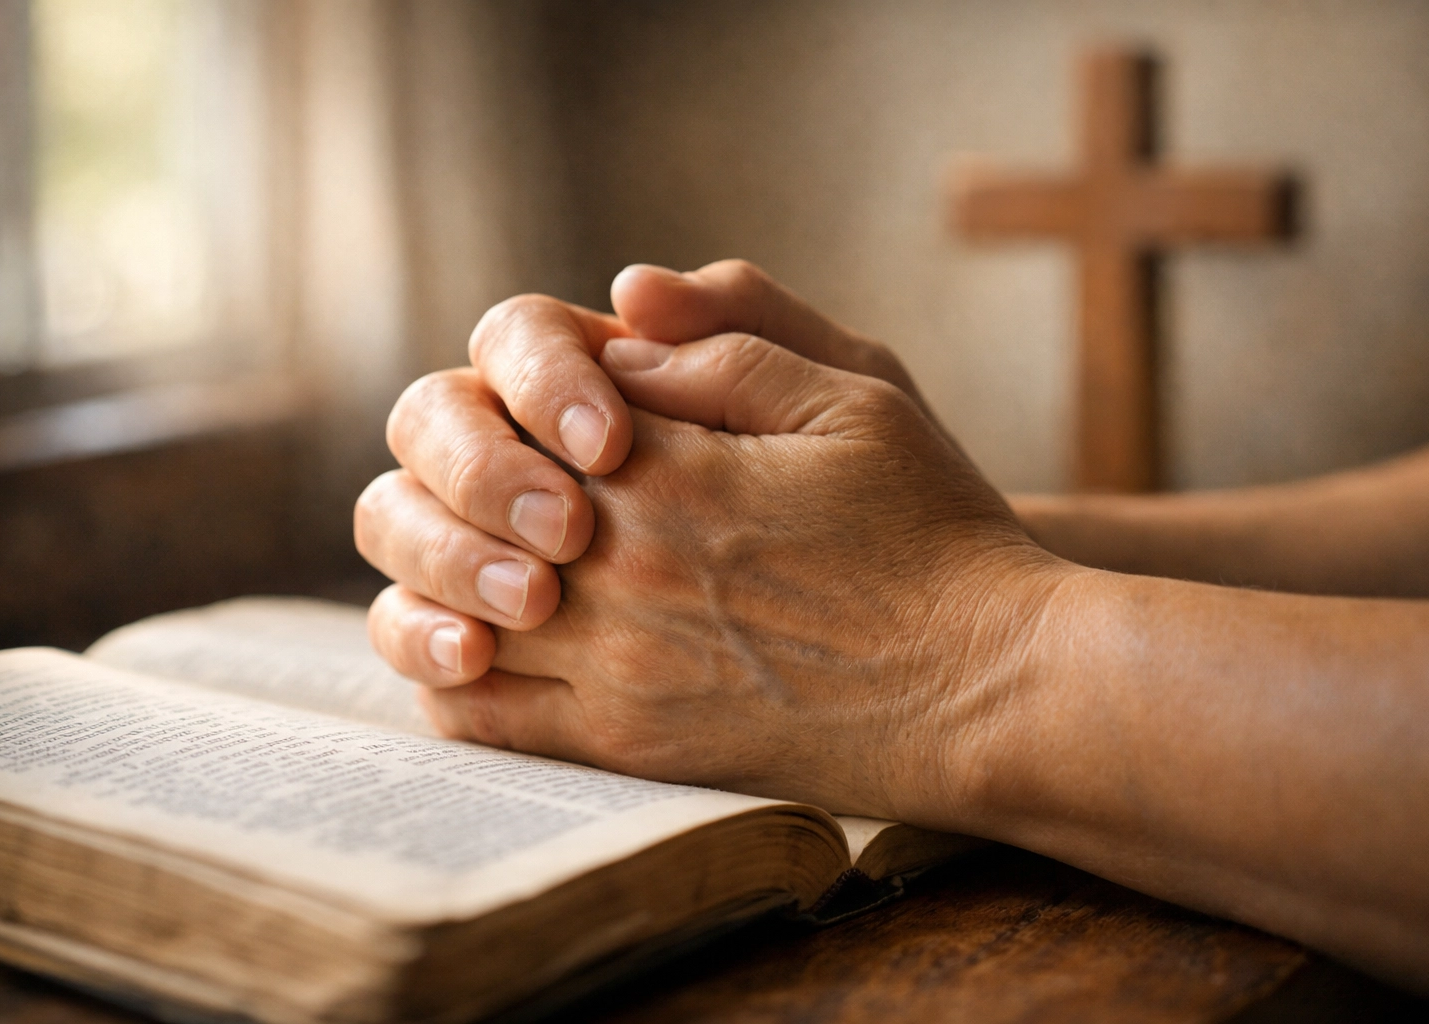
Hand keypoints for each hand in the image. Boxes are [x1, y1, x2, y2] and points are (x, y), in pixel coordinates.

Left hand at [358, 328, 1069, 821]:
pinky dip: (448, 671)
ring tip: (493, 552)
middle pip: (461, 499)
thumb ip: (729, 343)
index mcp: (670, 464)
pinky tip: (477, 643)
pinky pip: (479, 713)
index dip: (530, 394)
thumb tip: (619, 307)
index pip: (522, 402)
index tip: (580, 410)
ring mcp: (615, 663)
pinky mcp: (626, 743)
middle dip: (469, 472)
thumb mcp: (857, 394)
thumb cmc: (933, 533)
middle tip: (523, 477)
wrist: (985, 689)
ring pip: (444, 604)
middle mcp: (621, 564)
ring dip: (443, 565)